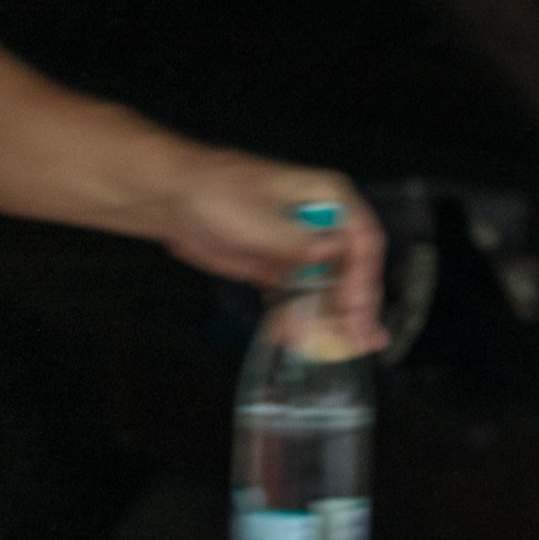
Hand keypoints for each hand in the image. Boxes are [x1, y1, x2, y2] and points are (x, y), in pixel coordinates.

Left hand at [160, 155, 385, 351]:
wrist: (174, 200)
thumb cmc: (216, 191)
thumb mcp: (262, 219)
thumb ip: (300, 240)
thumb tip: (334, 252)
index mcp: (328, 198)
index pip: (363, 241)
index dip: (364, 277)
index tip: (357, 307)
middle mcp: (320, 223)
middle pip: (349, 269)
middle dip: (354, 307)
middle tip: (358, 339)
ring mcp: (298, 247)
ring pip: (325, 288)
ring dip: (328, 319)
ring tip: (334, 348)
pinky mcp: (276, 266)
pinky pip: (295, 297)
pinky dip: (295, 318)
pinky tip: (294, 338)